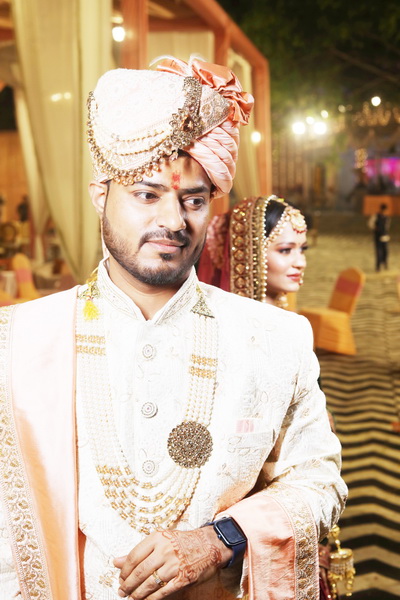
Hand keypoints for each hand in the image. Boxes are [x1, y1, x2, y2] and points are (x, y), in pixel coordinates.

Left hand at [114, 526, 231, 597]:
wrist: (209, 545)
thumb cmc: (182, 542)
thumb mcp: (160, 540)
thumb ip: (139, 551)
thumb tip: (116, 562)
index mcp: (158, 538)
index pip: (134, 556)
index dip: (124, 570)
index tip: (121, 577)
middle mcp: (165, 550)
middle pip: (140, 571)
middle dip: (128, 584)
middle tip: (122, 591)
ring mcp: (175, 565)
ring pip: (150, 583)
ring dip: (137, 593)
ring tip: (131, 597)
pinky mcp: (183, 578)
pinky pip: (163, 592)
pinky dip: (152, 599)